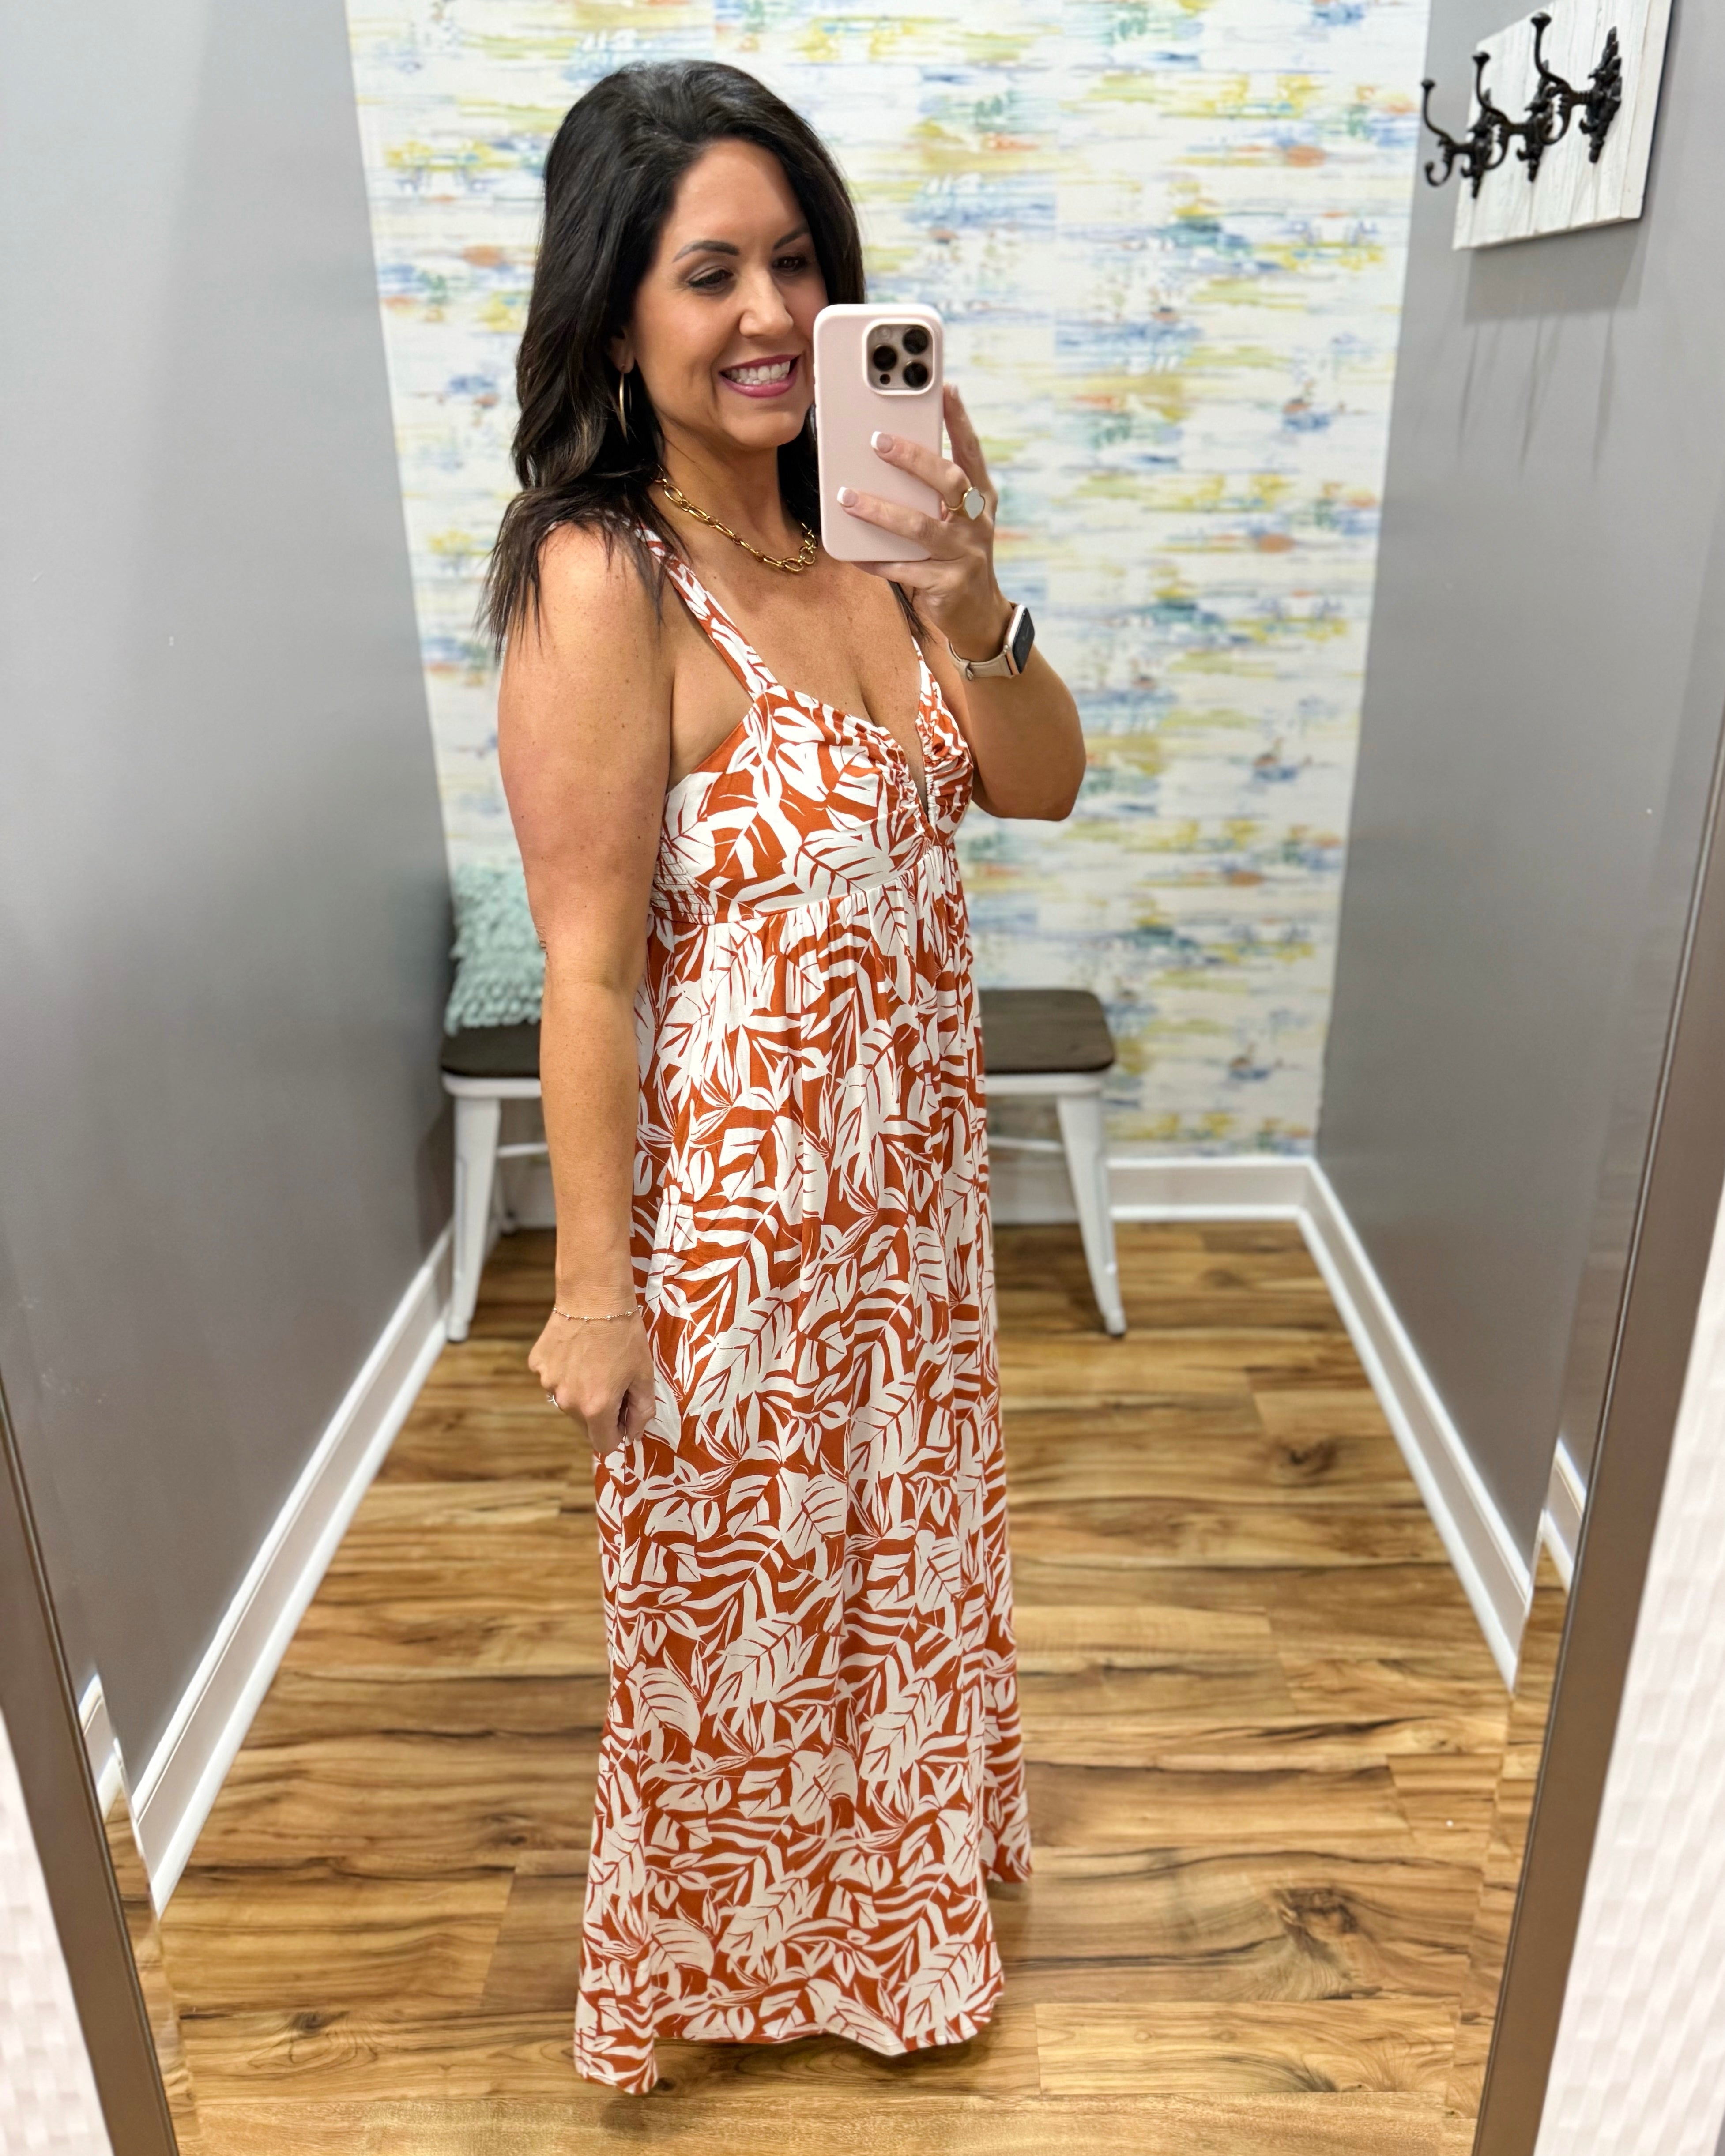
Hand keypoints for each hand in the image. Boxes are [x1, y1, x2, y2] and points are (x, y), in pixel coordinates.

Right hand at [529, 1311, 656, 1457]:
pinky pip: (554, 1379)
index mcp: (595, 1408)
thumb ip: (641, 1411)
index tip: (624, 1411)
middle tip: (613, 1379)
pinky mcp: (537, 1364)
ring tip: (594, 1361)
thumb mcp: (644, 1374)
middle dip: (600, 1411)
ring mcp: (548, 1382)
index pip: (604, 1444)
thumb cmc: (624, 1334)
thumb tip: (632, 1434)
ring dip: (581, 1391)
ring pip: (568, 1401)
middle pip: (584, 1425)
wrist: (593, 1296)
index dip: (617, 1432)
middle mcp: (567, 1401)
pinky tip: (577, 1350)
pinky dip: (565, 1372)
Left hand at [838, 384, 1011, 659]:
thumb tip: (885, 455)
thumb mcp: (953, 519)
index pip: (971, 452)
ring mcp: (964, 554)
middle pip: (948, 482)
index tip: (945, 388)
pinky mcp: (946, 585)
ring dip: (881, 511)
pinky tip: (853, 552)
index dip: (960, 420)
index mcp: (980, 498)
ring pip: (920, 527)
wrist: (978, 613)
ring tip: (848, 497)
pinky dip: (876, 560)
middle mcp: (977, 523)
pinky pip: (903, 570)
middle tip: (878, 440)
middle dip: (913, 459)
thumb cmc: (955, 555)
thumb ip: (931, 492)